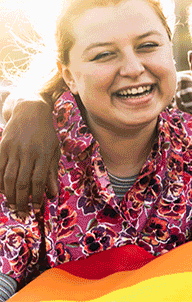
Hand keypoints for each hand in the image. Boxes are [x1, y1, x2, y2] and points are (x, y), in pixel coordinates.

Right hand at [0, 99, 58, 217]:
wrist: (29, 112)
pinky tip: (2, 191)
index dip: (37, 196)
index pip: (39, 180)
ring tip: (13, 205)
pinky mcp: (1, 147)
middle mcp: (27, 153)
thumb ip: (52, 172)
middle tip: (22, 212)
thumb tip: (53, 193)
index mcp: (43, 154)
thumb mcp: (54, 151)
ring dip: (10, 195)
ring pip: (8, 177)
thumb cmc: (45, 134)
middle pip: (22, 182)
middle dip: (22, 200)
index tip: (37, 208)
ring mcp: (12, 150)